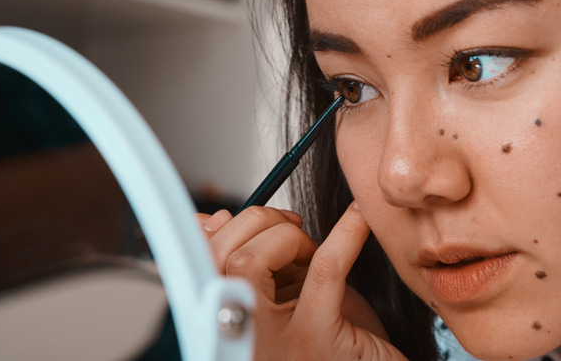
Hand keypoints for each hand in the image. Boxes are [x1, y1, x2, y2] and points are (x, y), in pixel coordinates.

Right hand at [197, 203, 405, 359]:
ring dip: (285, 234)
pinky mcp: (317, 339)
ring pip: (250, 262)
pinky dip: (345, 233)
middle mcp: (243, 336)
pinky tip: (359, 217)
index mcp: (231, 323)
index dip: (213, 231)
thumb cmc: (334, 340)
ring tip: (309, 248)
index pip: (200, 265)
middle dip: (257, 223)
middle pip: (221, 258)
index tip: (233, 219)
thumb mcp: (287, 297)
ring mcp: (274, 342)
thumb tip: (215, 219)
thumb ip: (258, 263)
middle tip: (289, 229)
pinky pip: (324, 270)